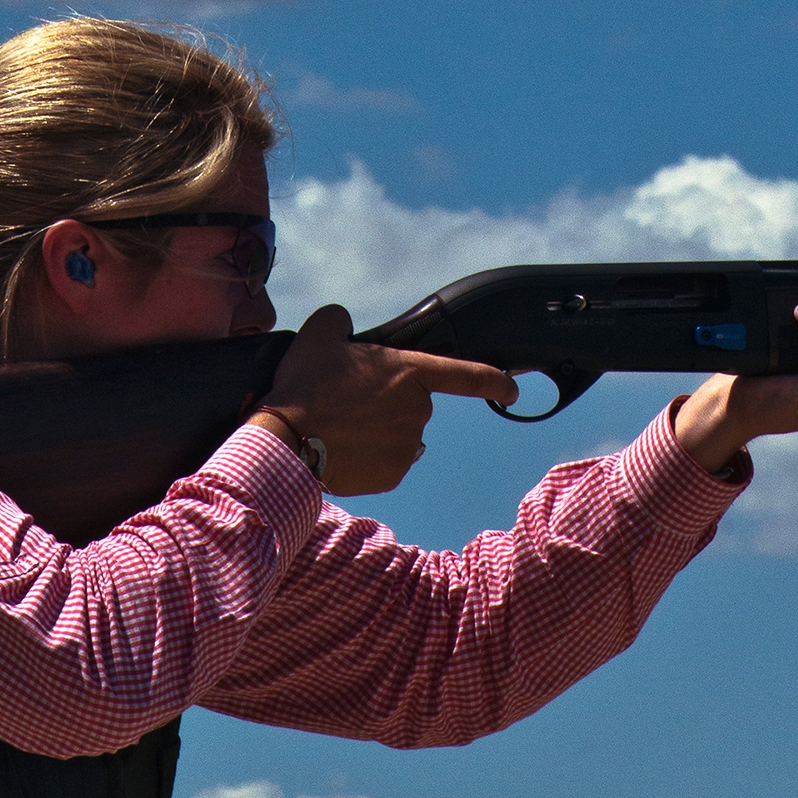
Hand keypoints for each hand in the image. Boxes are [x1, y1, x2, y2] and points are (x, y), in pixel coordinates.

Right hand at [251, 306, 516, 494]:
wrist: (287, 441)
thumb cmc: (304, 384)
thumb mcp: (320, 334)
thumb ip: (341, 321)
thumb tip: (345, 326)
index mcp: (411, 372)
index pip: (467, 375)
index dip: (494, 381)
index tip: (511, 390)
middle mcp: (418, 410)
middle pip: (412, 403)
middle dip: (387, 402)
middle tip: (347, 401)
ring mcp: (407, 446)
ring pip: (399, 434)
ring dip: (378, 430)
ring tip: (340, 427)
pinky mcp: (393, 476)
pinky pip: (388, 463)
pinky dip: (370, 458)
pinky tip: (343, 450)